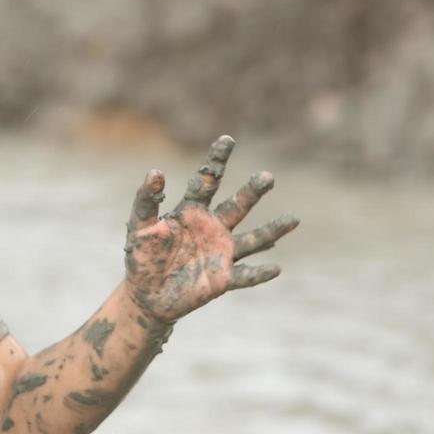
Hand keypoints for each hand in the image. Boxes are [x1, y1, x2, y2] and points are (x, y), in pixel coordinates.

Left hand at [123, 135, 298, 323]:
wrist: (146, 294)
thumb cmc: (142, 256)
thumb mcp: (140, 227)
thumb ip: (147, 201)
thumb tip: (155, 170)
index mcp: (192, 212)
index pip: (208, 181)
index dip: (217, 161)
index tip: (227, 139)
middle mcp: (212, 229)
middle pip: (237, 206)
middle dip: (251, 192)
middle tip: (267, 176)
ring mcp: (221, 253)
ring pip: (252, 240)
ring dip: (272, 231)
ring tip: (294, 219)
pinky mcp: (223, 279)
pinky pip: (246, 275)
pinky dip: (260, 273)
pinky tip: (276, 268)